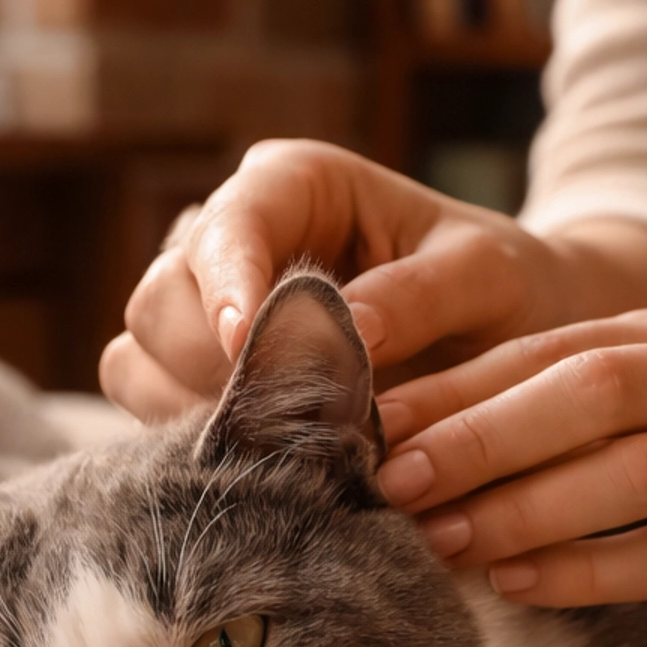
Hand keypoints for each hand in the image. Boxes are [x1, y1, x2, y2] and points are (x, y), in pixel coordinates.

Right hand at [99, 140, 575, 419]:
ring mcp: (205, 306)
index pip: (228, 228)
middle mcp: (233, 236)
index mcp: (294, 183)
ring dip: (192, 410)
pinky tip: (259, 462)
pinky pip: (151, 406)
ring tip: (279, 446)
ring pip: (139, 357)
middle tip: (288, 419)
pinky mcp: (198, 372)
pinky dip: (190, 438)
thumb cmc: (502, 287)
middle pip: (161, 299)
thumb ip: (421, 294)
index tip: (246, 344)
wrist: (507, 334)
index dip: (227, 287)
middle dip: (210, 365)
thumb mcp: (488, 275)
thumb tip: (345, 332)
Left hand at [374, 309, 646, 619]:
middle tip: (391, 480)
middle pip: (589, 392)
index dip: (459, 385)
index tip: (370, 422)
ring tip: (444, 541)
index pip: (552, 347)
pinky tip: (522, 586)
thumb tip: (425, 440)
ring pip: (633, 472)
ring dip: (528, 508)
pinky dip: (592, 570)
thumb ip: (576, 401)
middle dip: (481, 436)